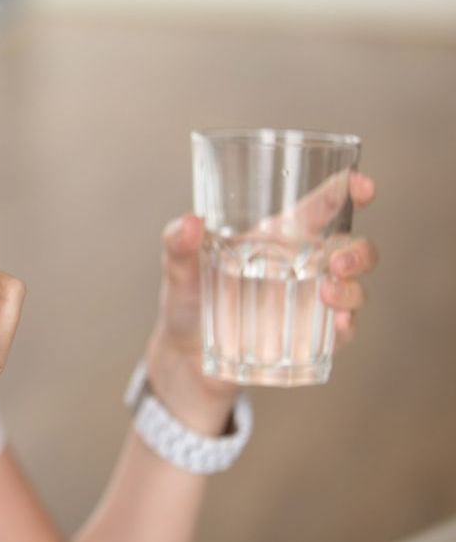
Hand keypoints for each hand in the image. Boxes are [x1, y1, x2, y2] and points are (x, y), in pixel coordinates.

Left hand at [144, 171, 377, 433]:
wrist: (185, 356)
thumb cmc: (187, 299)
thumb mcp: (177, 269)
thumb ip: (178, 244)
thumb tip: (189, 223)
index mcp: (278, 238)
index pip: (322, 207)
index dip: (348, 190)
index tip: (363, 185)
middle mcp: (302, 266)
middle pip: (351, 248)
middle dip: (358, 251)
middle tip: (338, 262)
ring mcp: (309, 303)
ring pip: (354, 288)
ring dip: (352, 289)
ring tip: (328, 292)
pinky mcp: (309, 338)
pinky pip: (341, 332)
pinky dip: (346, 327)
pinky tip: (337, 325)